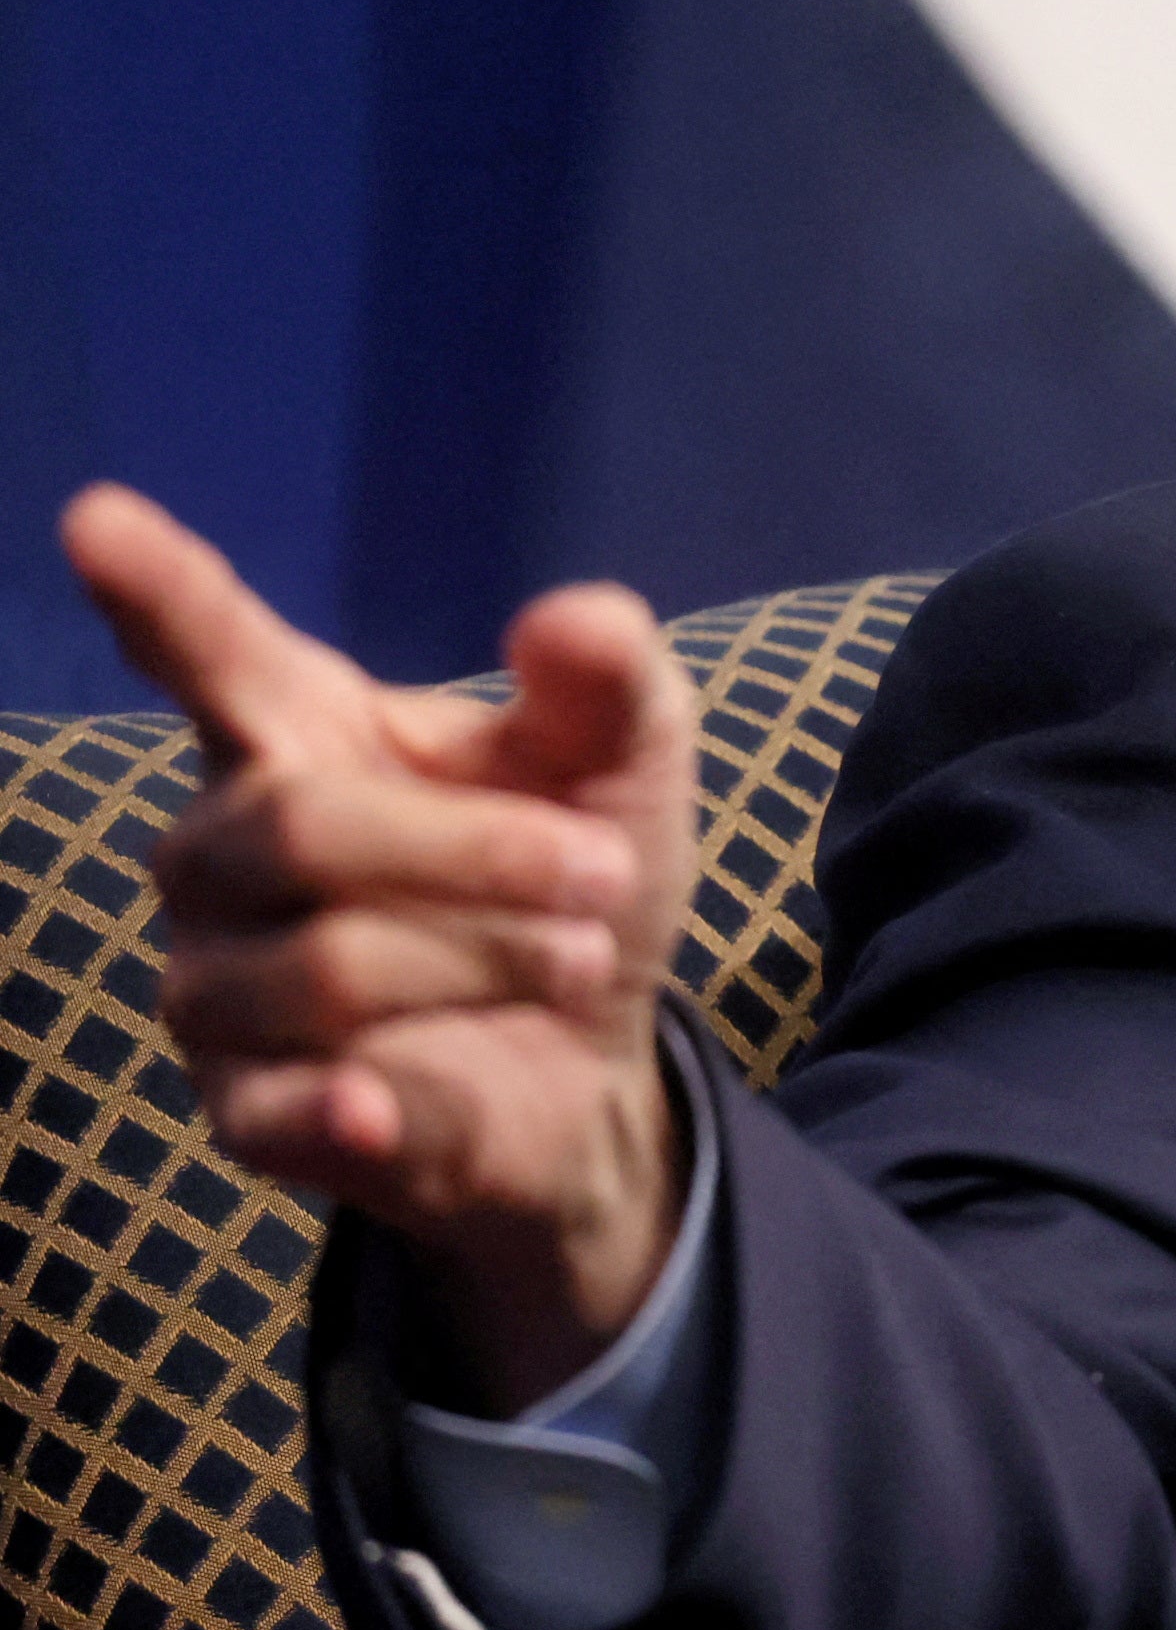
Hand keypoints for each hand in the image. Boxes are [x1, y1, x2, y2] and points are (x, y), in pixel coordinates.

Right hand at [60, 484, 696, 1414]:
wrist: (601, 1056)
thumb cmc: (578, 880)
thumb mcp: (626, 764)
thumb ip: (605, 681)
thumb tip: (566, 618)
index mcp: (299, 733)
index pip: (210, 652)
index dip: (155, 590)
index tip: (95, 517)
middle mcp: (225, 850)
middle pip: (299, 827)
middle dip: (479, 851)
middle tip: (603, 874)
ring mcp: (218, 985)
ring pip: (322, 965)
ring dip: (487, 956)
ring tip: (578, 958)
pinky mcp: (247, 1112)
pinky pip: (270, 1105)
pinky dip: (338, 1106)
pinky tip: (385, 1104)